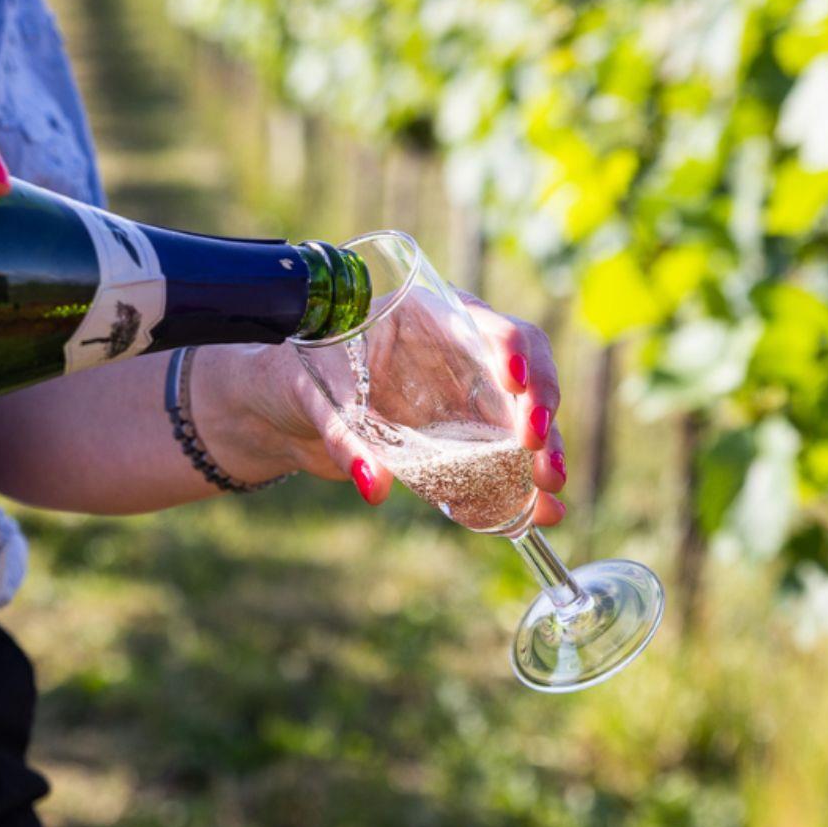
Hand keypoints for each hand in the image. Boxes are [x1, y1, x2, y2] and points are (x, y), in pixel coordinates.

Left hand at [196, 294, 569, 527]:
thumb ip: (342, 437)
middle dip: (541, 409)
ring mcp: (461, 398)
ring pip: (519, 418)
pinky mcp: (454, 442)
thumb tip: (374, 486)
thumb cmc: (293, 377)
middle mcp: (456, 354)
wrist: (276, 412)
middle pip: (523, 371)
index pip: (486, 324)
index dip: (513, 353)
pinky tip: (542, 510)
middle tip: (542, 451)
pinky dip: (519, 486)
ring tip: (551, 488)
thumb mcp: (312, 397)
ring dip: (542, 452)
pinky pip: (495, 461)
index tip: (517, 385)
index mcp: (427, 316)